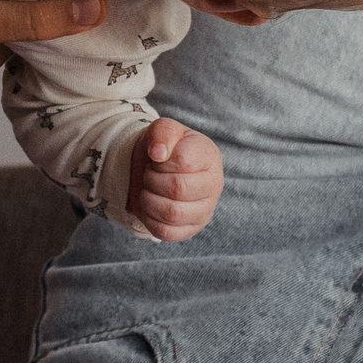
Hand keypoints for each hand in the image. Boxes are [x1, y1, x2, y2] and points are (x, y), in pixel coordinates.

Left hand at [123, 118, 222, 242]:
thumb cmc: (165, 148)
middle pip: (177, 189)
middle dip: (152, 179)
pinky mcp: (190, 229)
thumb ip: (163, 132)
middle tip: (150, 174)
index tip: (158, 158)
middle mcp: (213, 185)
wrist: (157, 168)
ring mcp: (204, 210)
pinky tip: (150, 205)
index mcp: (209, 157)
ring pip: (171, 213)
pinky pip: (165, 232)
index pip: (182, 162)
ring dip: (148, 199)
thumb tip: (158, 153)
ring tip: (149, 188)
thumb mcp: (163, 130)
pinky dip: (149, 218)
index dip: (161, 161)